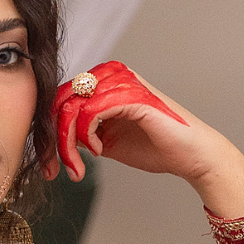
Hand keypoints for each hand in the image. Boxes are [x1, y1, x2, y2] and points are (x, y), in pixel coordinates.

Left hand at [46, 62, 243, 213]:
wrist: (193, 156)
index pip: (61, 98)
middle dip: (53, 139)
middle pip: (60, 100)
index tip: (53, 165)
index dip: (50, 131)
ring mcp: (121, 82)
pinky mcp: (130, 95)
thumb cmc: (158, 148)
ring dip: (68, 143)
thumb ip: (83, 132)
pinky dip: (86, 135)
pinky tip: (98, 150)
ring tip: (79, 166)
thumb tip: (55, 136)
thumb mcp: (108, 140)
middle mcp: (111, 74)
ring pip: (71, 107)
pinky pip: (90, 111)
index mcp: (105, 81)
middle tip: (60, 169)